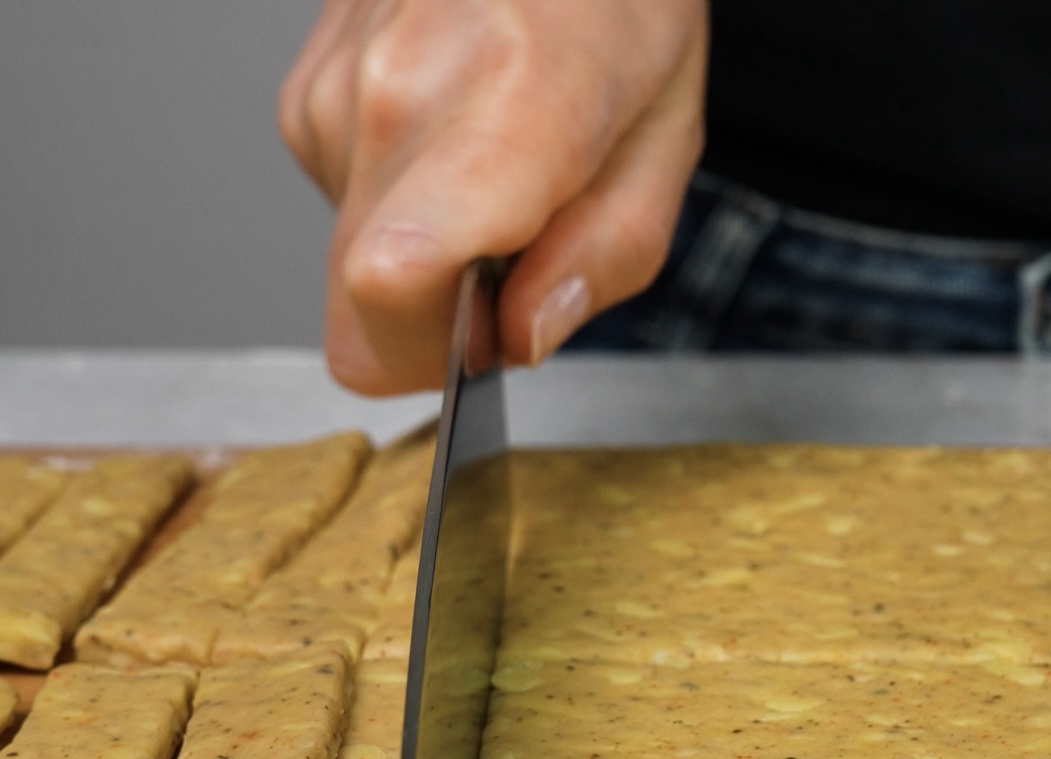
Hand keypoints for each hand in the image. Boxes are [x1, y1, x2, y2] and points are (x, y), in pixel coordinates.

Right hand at [279, 0, 706, 392]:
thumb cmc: (619, 3)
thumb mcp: (664, 144)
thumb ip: (601, 260)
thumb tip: (518, 340)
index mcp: (506, 109)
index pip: (391, 286)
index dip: (433, 352)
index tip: (486, 338)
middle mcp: (394, 93)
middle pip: (357, 305)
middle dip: (433, 321)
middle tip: (512, 256)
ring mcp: (336, 87)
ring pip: (352, 262)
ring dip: (425, 251)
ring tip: (493, 166)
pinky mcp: (306, 91)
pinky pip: (345, 206)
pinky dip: (401, 202)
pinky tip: (453, 136)